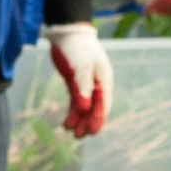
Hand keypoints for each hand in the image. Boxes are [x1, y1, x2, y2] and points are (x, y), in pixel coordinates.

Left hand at [46, 21, 112, 136]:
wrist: (68, 34)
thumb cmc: (78, 47)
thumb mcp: (81, 66)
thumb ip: (83, 86)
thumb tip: (84, 108)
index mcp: (103, 80)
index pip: (103, 103)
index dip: (99, 118)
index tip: (93, 131)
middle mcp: (96, 84)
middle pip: (94, 108)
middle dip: (88, 122)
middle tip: (80, 137)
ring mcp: (85, 85)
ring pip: (84, 107)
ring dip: (79, 120)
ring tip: (71, 132)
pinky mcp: (74, 84)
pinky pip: (75, 102)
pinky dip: (72, 112)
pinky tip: (66, 122)